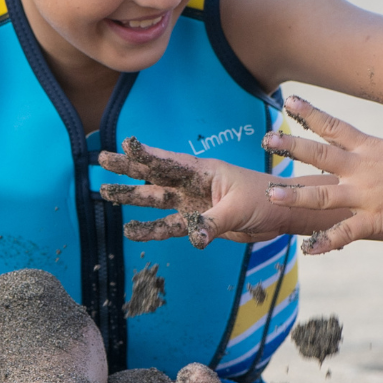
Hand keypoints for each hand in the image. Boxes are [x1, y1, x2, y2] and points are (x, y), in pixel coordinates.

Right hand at [96, 139, 306, 247]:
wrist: (281, 214)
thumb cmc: (266, 199)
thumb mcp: (239, 208)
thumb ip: (213, 223)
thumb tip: (193, 238)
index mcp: (204, 171)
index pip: (170, 161)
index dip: (147, 154)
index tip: (125, 144)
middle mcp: (194, 184)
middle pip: (154, 174)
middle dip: (128, 168)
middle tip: (101, 159)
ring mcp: (194, 202)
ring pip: (157, 199)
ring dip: (133, 198)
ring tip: (105, 194)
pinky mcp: (199, 221)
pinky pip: (170, 225)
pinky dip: (151, 229)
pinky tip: (132, 231)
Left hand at [264, 96, 382, 254]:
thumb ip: (372, 157)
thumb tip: (358, 156)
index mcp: (369, 148)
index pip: (334, 126)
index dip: (310, 113)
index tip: (289, 101)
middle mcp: (363, 168)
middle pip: (321, 153)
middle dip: (292, 146)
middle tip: (266, 139)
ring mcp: (369, 194)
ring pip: (325, 194)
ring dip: (296, 196)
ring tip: (272, 195)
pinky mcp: (379, 218)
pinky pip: (347, 232)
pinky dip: (326, 242)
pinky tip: (309, 250)